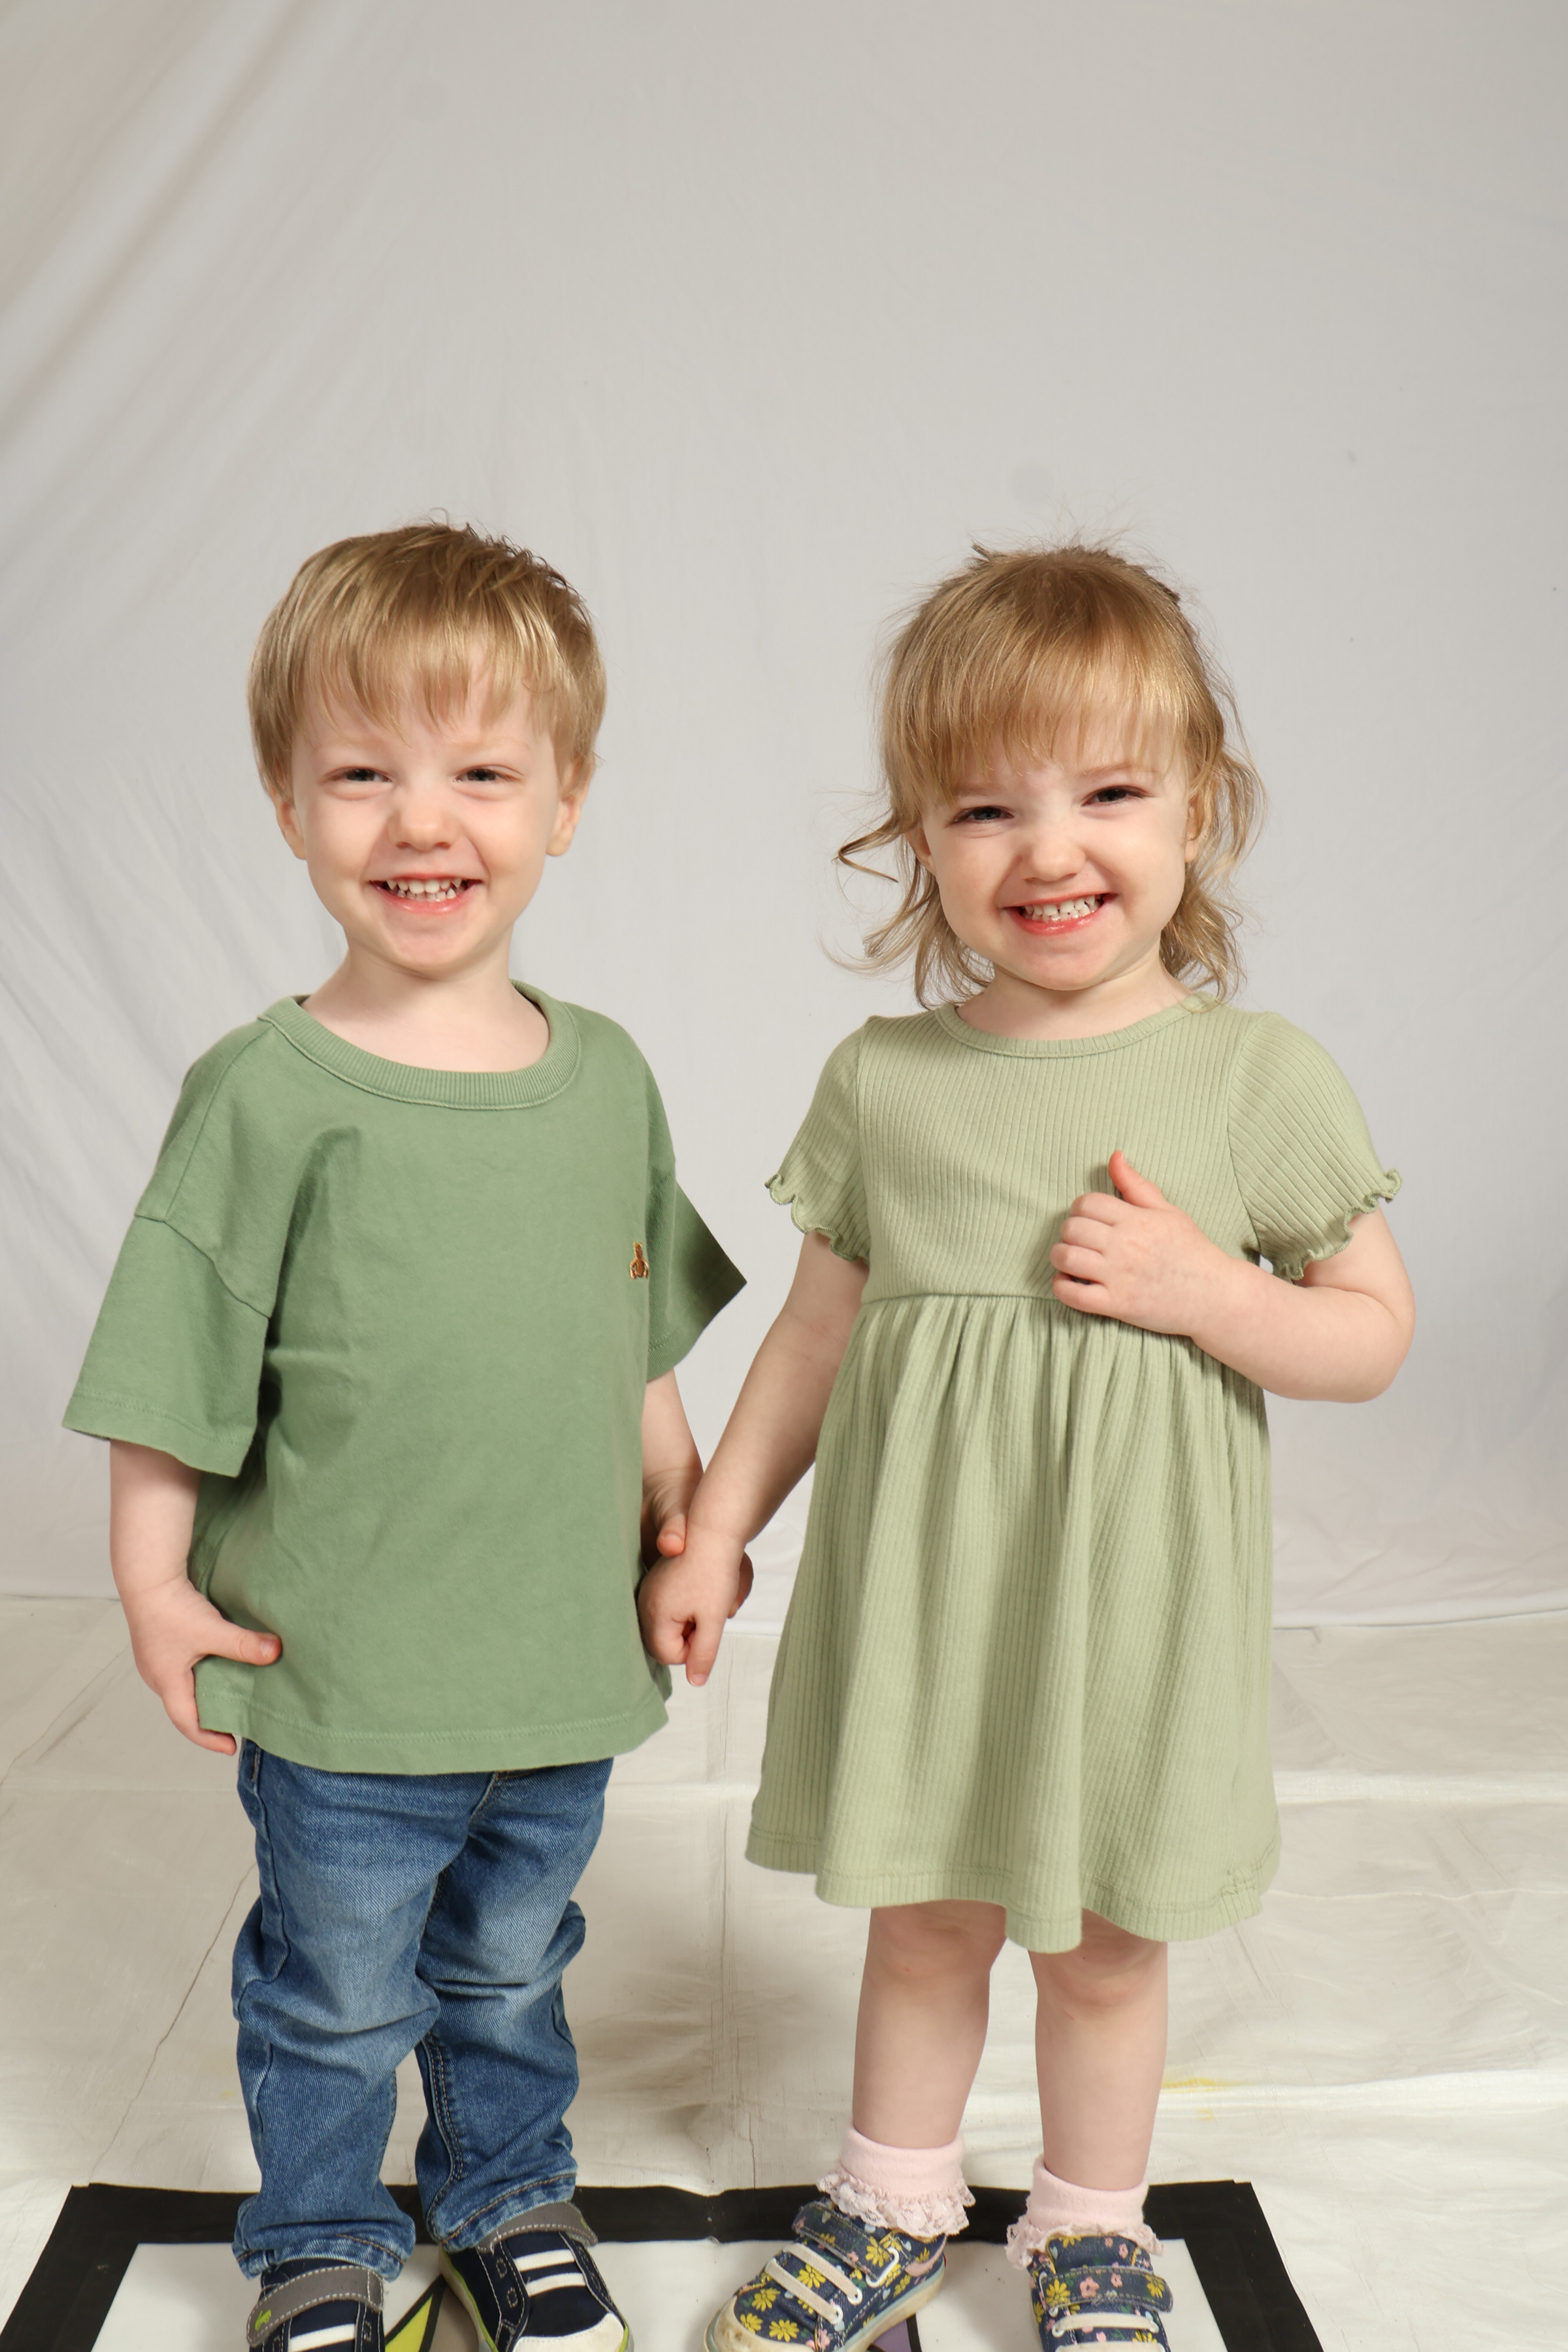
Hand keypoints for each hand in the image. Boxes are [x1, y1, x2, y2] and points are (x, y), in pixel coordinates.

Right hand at [123, 1576, 280, 1754]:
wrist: (146, 1577)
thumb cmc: (170, 1607)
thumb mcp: (211, 1630)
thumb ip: (243, 1644)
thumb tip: (275, 1652)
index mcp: (166, 1681)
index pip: (187, 1722)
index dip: (209, 1738)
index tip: (231, 1746)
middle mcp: (156, 1675)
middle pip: (183, 1707)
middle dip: (207, 1719)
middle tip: (233, 1723)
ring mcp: (155, 1659)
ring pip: (181, 1687)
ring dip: (203, 1695)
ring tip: (228, 1696)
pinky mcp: (159, 1643)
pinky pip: (180, 1669)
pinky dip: (198, 1675)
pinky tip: (215, 1664)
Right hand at [637, 1518, 752, 1687]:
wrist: (714, 1532)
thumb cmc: (715, 1573)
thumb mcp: (713, 1619)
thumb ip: (704, 1653)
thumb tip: (695, 1682)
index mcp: (655, 1615)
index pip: (669, 1655)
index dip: (694, 1648)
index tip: (707, 1624)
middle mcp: (644, 1605)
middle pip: (666, 1642)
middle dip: (691, 1635)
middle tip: (707, 1611)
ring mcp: (648, 1593)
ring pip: (669, 1626)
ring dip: (690, 1621)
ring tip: (704, 1599)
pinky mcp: (656, 1584)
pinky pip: (669, 1610)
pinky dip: (686, 1608)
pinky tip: (699, 1590)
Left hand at [1049, 1150, 1236, 1336]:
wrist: (1215, 1295)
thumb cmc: (1191, 1251)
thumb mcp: (1168, 1211)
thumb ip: (1136, 1185)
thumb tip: (1115, 1156)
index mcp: (1136, 1220)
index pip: (1086, 1203)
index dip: (1079, 1209)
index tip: (1088, 1220)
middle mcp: (1125, 1245)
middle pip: (1072, 1228)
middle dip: (1069, 1233)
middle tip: (1079, 1241)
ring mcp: (1119, 1276)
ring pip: (1066, 1258)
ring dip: (1061, 1258)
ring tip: (1071, 1261)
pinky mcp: (1118, 1304)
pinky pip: (1073, 1295)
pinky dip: (1061, 1288)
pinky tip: (1067, 1283)